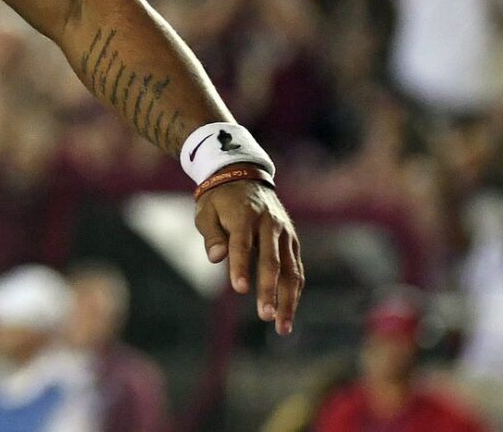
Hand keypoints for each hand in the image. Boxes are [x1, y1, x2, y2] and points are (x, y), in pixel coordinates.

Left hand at [195, 175, 303, 334]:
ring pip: (291, 270)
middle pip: (272, 261)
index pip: (242, 245)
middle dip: (269, 290)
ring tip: (281, 326)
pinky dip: (294, 290)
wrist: (244, 176)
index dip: (241, 266)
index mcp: (244, 216)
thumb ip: (211, 235)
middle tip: (265, 316)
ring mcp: (285, 233)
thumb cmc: (219, 200)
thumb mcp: (206, 211)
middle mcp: (269, 224)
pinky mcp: (293, 240)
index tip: (239, 289)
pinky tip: (288, 311)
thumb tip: (216, 258)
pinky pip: (296, 268)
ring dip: (289, 299)